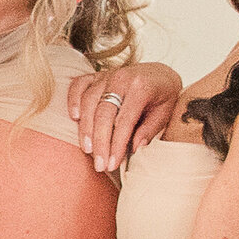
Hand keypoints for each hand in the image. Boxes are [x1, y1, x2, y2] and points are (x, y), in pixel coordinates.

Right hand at [68, 57, 182, 170]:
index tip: (112, 164)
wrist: (159, 73)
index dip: (117, 144)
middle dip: (100, 142)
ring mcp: (106, 75)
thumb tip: (134, 148)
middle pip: (103, 113)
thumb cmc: (163, 96)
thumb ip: (150, 129)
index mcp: (141, 87)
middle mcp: (121, 78)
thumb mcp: (165, 112)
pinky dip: (73, 100)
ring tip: (87, 149)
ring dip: (85, 128)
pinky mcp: (95, 75)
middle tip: (99, 164)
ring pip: (88, 101)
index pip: (124, 120)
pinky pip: (78, 85)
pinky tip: (75, 117)